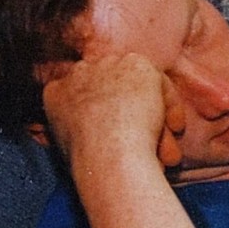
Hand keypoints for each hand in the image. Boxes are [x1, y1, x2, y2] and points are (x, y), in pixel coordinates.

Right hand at [41, 53, 185, 170]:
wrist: (107, 150)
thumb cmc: (92, 163)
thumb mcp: (71, 147)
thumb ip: (82, 129)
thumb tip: (105, 136)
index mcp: (55, 92)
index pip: (85, 95)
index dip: (107, 114)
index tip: (120, 136)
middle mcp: (78, 72)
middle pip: (115, 89)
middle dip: (135, 114)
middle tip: (152, 143)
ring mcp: (108, 65)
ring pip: (140, 88)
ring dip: (156, 117)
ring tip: (166, 149)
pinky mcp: (136, 64)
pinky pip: (160, 84)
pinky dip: (171, 106)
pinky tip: (173, 129)